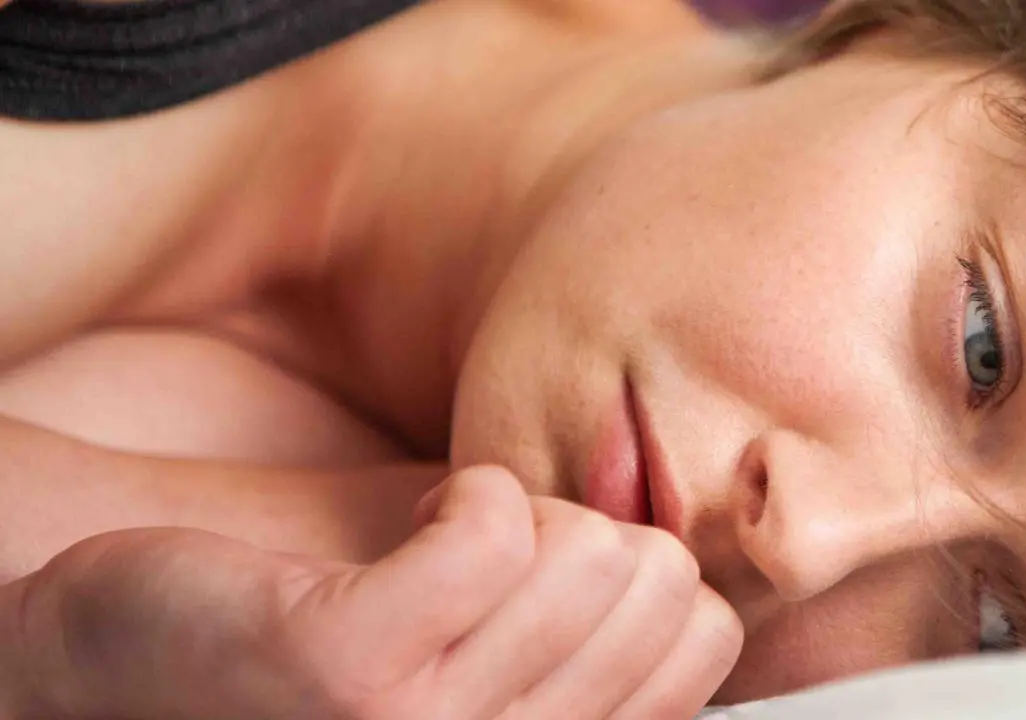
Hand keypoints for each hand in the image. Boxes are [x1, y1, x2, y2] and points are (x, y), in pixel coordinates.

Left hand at [3, 465, 741, 719]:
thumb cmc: (326, 640)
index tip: (567, 567)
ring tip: (448, 533)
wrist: (128, 649)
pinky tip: (420, 510)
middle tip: (496, 548)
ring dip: (521, 507)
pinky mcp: (349, 670)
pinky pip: (497, 531)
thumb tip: (710, 564)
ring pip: (585, 554)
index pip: (706, 641)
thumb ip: (592, 635)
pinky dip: (469, 489)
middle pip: (657, 587)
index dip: (652, 568)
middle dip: (590, 530)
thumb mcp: (490, 656)